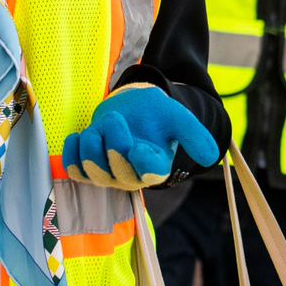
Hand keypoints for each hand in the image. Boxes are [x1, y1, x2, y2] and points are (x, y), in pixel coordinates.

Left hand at [61, 84, 219, 189]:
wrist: (133, 108)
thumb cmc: (156, 115)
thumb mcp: (178, 118)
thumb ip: (195, 136)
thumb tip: (212, 156)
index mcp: (156, 167)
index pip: (149, 173)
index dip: (141, 160)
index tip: (138, 144)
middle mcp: (132, 177)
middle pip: (118, 170)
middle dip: (113, 140)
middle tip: (115, 118)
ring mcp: (109, 176)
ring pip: (93, 169)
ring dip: (92, 143)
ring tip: (98, 126)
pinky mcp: (88, 170)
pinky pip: (74, 170)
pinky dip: (73, 152)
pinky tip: (79, 136)